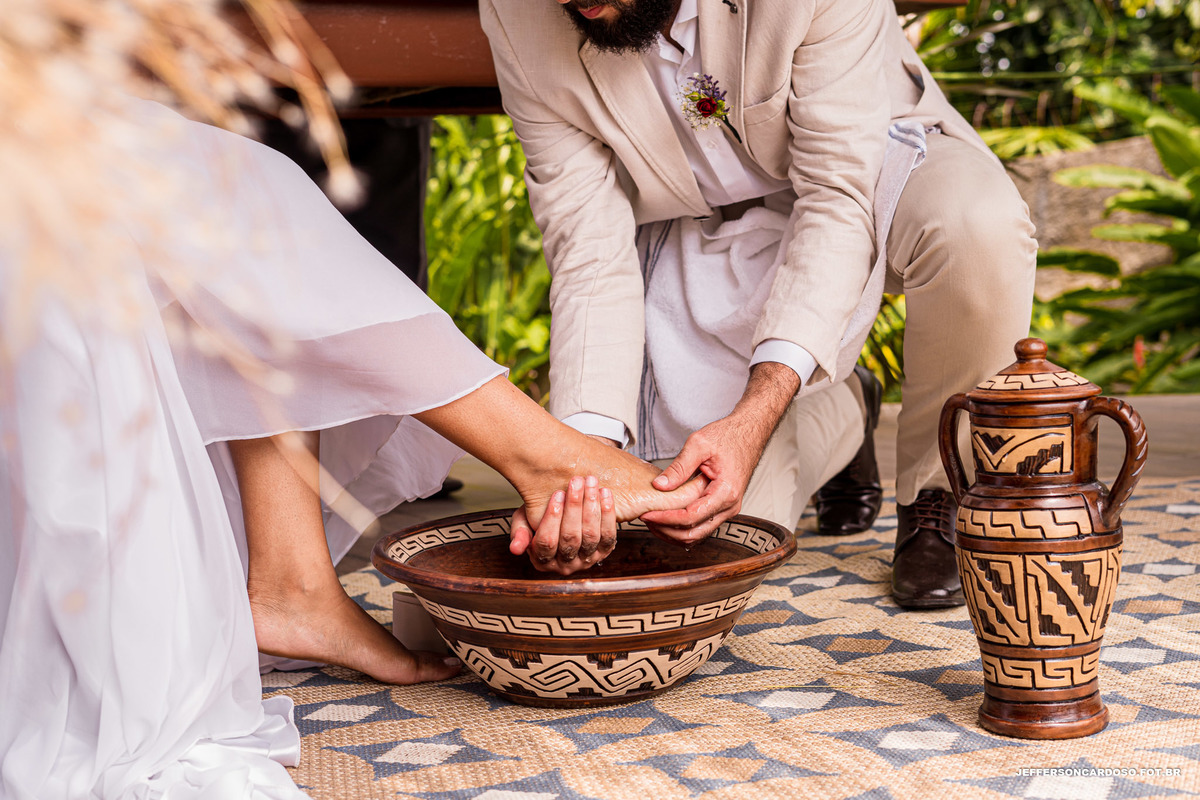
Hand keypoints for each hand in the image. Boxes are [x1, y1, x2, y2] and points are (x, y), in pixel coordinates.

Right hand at [509, 475, 616, 574]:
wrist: (565, 517)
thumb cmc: (540, 518)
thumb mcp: (524, 523)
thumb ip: (519, 532)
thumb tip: (515, 549)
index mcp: (542, 560)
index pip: (546, 542)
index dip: (552, 518)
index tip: (557, 493)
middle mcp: (565, 565)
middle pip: (570, 537)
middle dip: (574, 507)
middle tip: (576, 482)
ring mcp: (586, 560)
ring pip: (591, 536)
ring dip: (592, 506)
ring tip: (590, 482)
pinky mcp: (604, 552)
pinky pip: (609, 535)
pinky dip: (608, 513)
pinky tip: (604, 492)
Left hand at [641, 362, 799, 543]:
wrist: (747, 433)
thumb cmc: (728, 436)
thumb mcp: (699, 444)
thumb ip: (680, 466)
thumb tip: (660, 486)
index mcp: (726, 492)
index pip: (691, 516)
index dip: (665, 518)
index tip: (646, 514)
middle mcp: (729, 506)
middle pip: (693, 533)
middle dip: (666, 530)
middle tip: (645, 519)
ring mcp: (727, 509)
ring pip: (697, 534)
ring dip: (673, 532)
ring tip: (652, 520)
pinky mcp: (722, 508)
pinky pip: (701, 526)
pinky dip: (682, 527)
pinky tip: (666, 518)